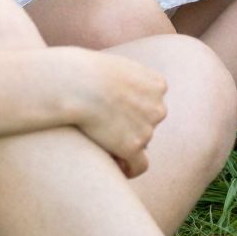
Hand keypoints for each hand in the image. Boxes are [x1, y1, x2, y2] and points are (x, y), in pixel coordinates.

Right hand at [67, 49, 168, 176]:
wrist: (78, 84)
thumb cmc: (87, 72)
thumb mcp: (117, 67)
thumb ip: (128, 82)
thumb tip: (124, 99)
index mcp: (157, 85)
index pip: (152, 103)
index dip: (134, 109)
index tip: (116, 111)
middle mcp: (158, 107)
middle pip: (148, 124)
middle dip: (131, 126)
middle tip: (106, 126)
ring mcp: (148, 129)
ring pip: (141, 143)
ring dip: (124, 143)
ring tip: (99, 137)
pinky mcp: (133, 147)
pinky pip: (139, 165)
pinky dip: (129, 168)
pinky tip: (115, 166)